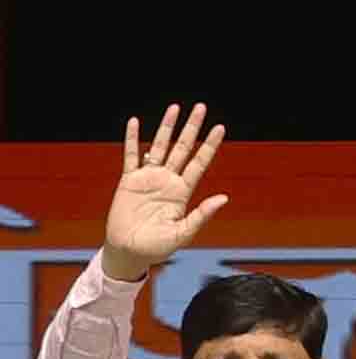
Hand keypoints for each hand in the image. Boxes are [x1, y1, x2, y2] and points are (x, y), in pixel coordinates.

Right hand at [100, 104, 230, 283]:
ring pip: (159, 146)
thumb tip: (223, 197)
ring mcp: (148, 178)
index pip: (200, 163)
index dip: (209, 145)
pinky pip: (131, 155)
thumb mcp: (184, 232)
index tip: (220, 128)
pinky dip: (133, 139)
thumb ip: (202, 214)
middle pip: (183, 148)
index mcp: (183, 192)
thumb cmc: (158, 247)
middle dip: (192, 128)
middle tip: (201, 107)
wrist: (129, 251)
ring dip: (167, 127)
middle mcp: (168, 181)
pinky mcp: (129, 180)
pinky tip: (136, 122)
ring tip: (175, 107)